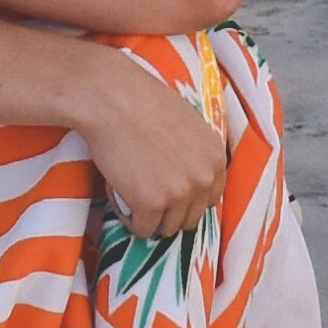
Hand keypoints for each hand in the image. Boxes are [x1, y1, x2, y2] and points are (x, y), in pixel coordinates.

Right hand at [61, 51, 228, 241]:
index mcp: (216, 158)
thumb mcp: (188, 123)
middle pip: (190, 219)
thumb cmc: (142, 101)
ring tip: (129, 188)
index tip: (166, 191)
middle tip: (143, 191)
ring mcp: (180, 193)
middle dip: (168, 211)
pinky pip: (142, 229)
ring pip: (167, 228)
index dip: (186, 198)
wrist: (111, 98)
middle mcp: (204, 178)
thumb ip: (196, 154)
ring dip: (147, 215)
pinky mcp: (151, 204)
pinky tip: (117, 192)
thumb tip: (189, 176)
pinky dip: (127, 216)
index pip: (210, 199)